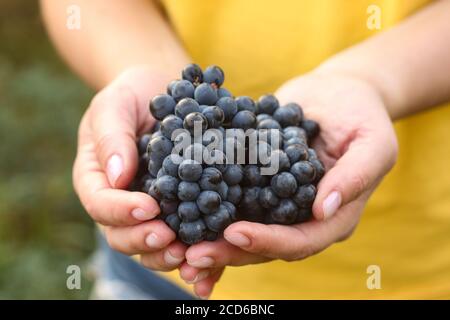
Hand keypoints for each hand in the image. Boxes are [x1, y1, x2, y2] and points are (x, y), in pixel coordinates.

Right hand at [73, 66, 187, 271]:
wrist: (162, 92)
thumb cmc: (132, 96)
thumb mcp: (115, 105)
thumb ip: (112, 137)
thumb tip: (117, 177)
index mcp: (96, 177)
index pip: (100, 202)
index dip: (121, 210)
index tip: (148, 207)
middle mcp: (119, 200)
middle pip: (121, 233)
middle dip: (143, 239)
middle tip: (169, 238)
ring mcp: (148, 207)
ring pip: (148, 242)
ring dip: (165, 253)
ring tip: (187, 252)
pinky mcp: (177, 207)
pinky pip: (179, 231)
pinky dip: (190, 244)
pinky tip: (208, 244)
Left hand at [179, 70, 397, 297]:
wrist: (338, 93)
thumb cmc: (362, 115)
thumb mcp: (373, 142)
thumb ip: (354, 176)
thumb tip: (324, 209)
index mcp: (332, 217)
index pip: (300, 241)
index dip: (268, 242)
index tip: (234, 233)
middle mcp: (300, 217)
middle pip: (265, 245)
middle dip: (229, 251)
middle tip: (193, 253)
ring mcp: (276, 202)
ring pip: (242, 228)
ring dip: (211, 238)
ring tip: (177, 241)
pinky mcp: (256, 182)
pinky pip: (231, 199)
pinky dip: (206, 208)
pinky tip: (179, 208)